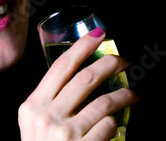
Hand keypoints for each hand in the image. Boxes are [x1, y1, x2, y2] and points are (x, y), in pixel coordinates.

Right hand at [18, 29, 138, 140]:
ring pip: (105, 101)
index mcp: (32, 106)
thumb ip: (49, 102)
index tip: (99, 34)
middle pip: (87, 78)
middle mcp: (46, 116)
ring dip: (125, 94)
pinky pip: (108, 126)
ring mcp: (65, 134)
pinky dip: (115, 123)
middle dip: (112, 64)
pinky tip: (116, 125)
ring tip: (134, 93)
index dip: (82, 47)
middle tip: (125, 61)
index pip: (60, 67)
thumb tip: (80, 75)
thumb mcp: (33, 125)